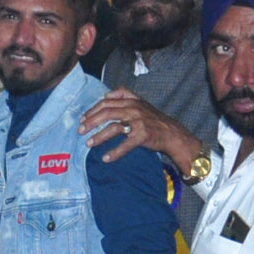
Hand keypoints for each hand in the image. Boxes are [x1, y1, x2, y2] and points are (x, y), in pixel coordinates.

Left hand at [81, 91, 201, 170]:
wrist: (173, 133)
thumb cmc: (154, 119)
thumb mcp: (140, 102)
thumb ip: (124, 96)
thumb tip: (105, 95)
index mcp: (132, 100)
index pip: (107, 102)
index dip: (92, 110)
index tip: (82, 118)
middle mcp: (134, 109)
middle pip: (107, 113)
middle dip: (91, 122)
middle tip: (80, 131)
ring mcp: (139, 122)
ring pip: (114, 127)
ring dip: (99, 136)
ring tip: (88, 144)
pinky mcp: (143, 135)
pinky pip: (126, 145)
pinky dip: (115, 152)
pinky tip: (106, 158)